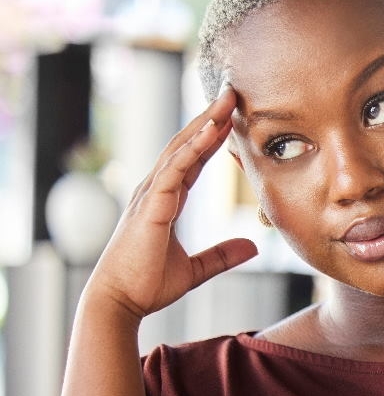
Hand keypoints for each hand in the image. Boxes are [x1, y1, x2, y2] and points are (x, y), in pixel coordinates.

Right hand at [83, 86, 257, 320]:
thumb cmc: (147, 285)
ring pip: (181, 149)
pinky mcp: (151, 205)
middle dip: (210, 118)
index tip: (232, 117)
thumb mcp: (194, 269)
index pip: (192, 160)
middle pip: (186, 145)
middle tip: (233, 93)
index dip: (212, 137)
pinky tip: (211, 130)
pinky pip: (175, 169)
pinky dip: (193, 148)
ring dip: (204, 123)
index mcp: (165, 200)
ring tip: (227, 100)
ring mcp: (151, 195)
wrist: (120, 302)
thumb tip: (252, 247)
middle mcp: (156, 190)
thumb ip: (221, 256)